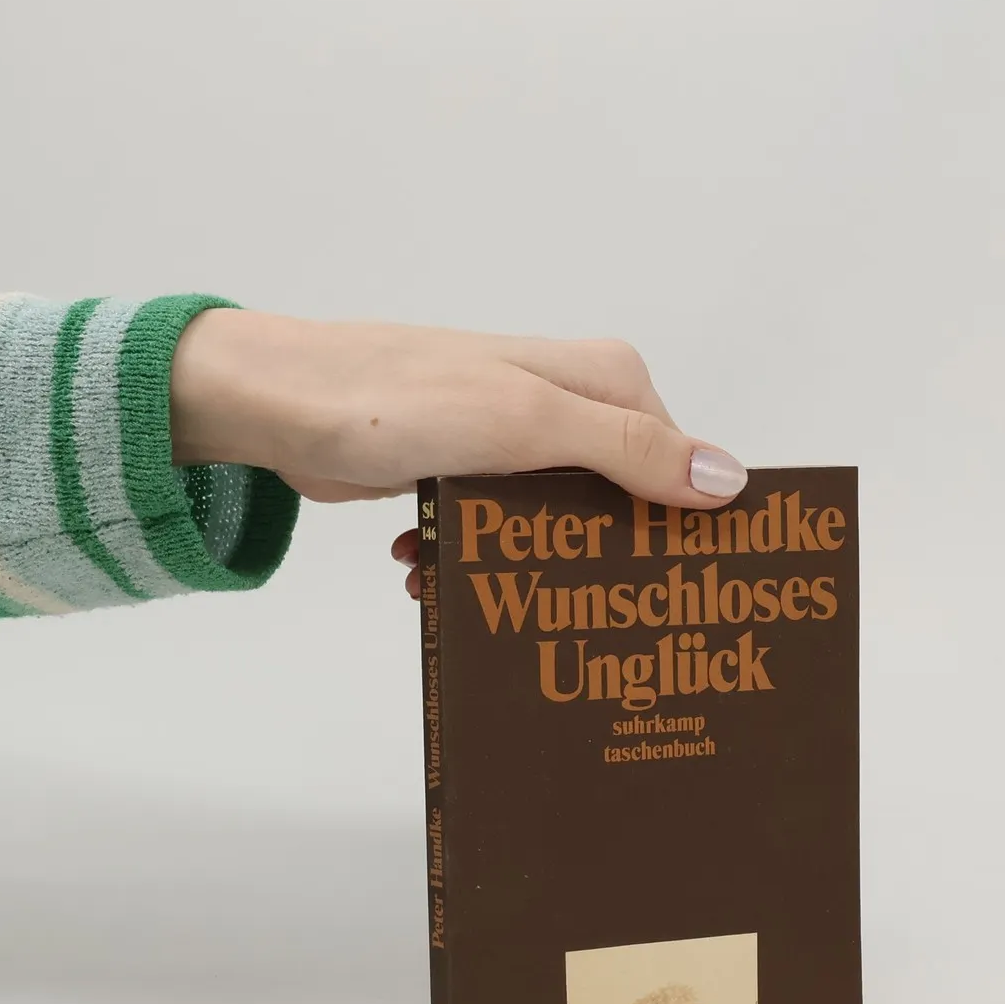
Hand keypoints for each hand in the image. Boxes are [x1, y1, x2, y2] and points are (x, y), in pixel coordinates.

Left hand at [169, 311, 746, 589]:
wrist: (276, 405)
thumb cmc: (400, 398)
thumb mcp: (527, 423)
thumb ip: (627, 449)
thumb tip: (728, 479)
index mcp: (602, 379)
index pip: (680, 460)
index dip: (686, 524)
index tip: (686, 592)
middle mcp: (567, 403)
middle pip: (622, 499)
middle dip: (601, 561)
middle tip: (595, 624)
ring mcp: (514, 438)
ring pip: (557, 525)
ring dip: (527, 570)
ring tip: (495, 606)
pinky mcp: (466, 469)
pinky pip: (496, 532)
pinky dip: (470, 563)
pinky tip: (432, 579)